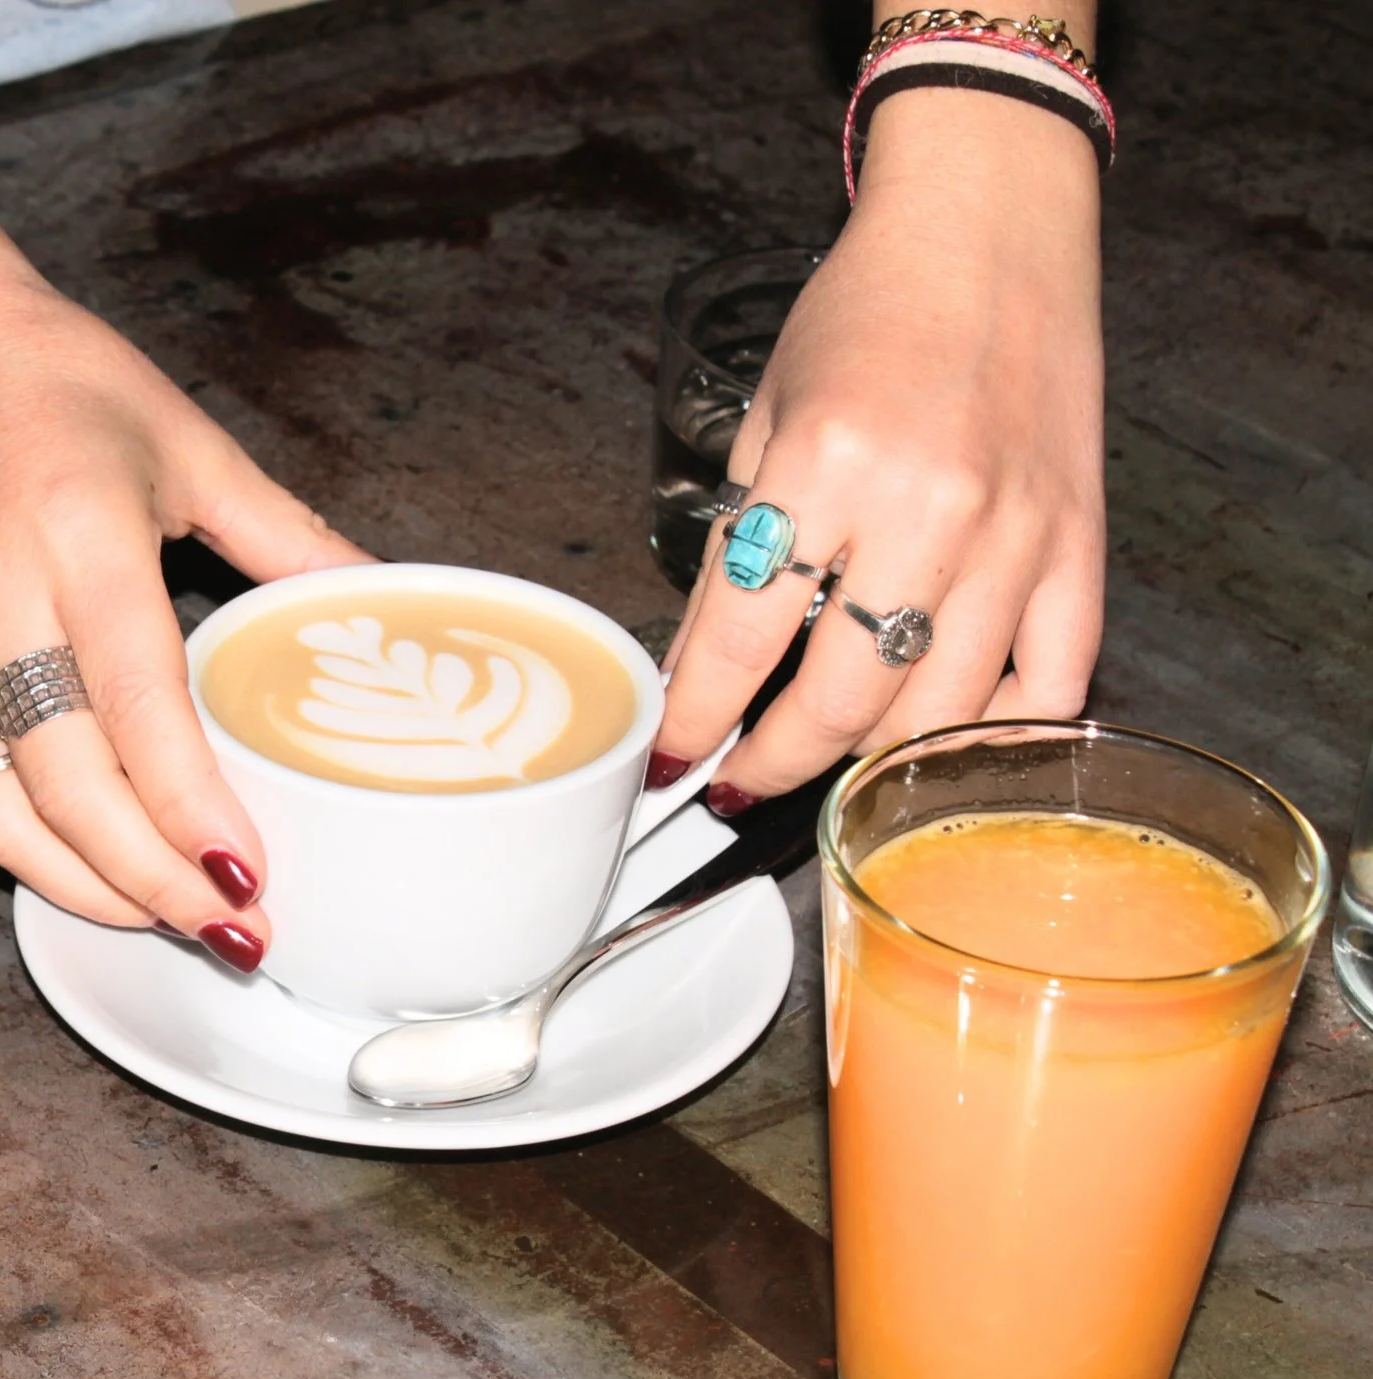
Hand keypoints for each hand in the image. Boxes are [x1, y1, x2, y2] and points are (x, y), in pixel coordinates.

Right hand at [0, 5, 371, 964]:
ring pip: (4, 807)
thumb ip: (290, 538)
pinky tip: (101, 879)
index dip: (188, 805)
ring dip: (88, 887)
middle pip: (67, 785)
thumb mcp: (194, 445)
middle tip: (236, 927)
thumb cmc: (58, 376)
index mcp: (81, 541)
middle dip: (151, 879)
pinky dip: (35, 854)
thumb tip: (386, 600)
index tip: (248, 873)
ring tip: (176, 923)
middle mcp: (6, 604)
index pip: (133, 705)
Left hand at [653, 89, 1106, 809]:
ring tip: (822, 770)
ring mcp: (1015, 534)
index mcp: (827, 463)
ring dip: (867, 764)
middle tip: (738, 782)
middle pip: (838, 699)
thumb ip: (733, 544)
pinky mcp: (1079, 545)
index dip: (694, 719)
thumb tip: (695, 667)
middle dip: (773, 763)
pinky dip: (994, 733)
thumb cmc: (871, 309)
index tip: (669, 758)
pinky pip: (1049, 683)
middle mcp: (927, 505)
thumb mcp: (765, 417)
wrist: (990, 227)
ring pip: (938, 712)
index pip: (737, 640)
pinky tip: (939, 745)